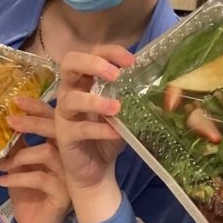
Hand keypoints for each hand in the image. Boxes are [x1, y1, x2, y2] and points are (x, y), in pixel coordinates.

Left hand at [0, 97, 71, 222]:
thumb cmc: (29, 191)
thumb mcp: (21, 164)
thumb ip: (18, 144)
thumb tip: (4, 120)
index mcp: (61, 145)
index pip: (55, 119)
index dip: (38, 107)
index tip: (17, 101)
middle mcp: (70, 157)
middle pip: (56, 131)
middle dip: (32, 123)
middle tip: (9, 121)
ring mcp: (69, 175)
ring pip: (48, 153)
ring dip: (20, 156)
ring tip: (1, 164)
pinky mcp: (63, 194)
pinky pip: (40, 179)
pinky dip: (17, 178)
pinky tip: (1, 181)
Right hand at [54, 45, 133, 222]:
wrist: (95, 171)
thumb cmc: (107, 135)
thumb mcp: (122, 113)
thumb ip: (131, 97)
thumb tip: (159, 83)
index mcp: (84, 81)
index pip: (91, 53)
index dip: (109, 52)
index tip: (131, 61)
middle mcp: (69, 92)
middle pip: (69, 64)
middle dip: (92, 63)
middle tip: (115, 74)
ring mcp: (64, 115)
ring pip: (70, 99)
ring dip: (94, 101)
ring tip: (117, 107)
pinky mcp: (65, 137)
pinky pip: (79, 130)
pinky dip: (99, 130)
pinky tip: (116, 132)